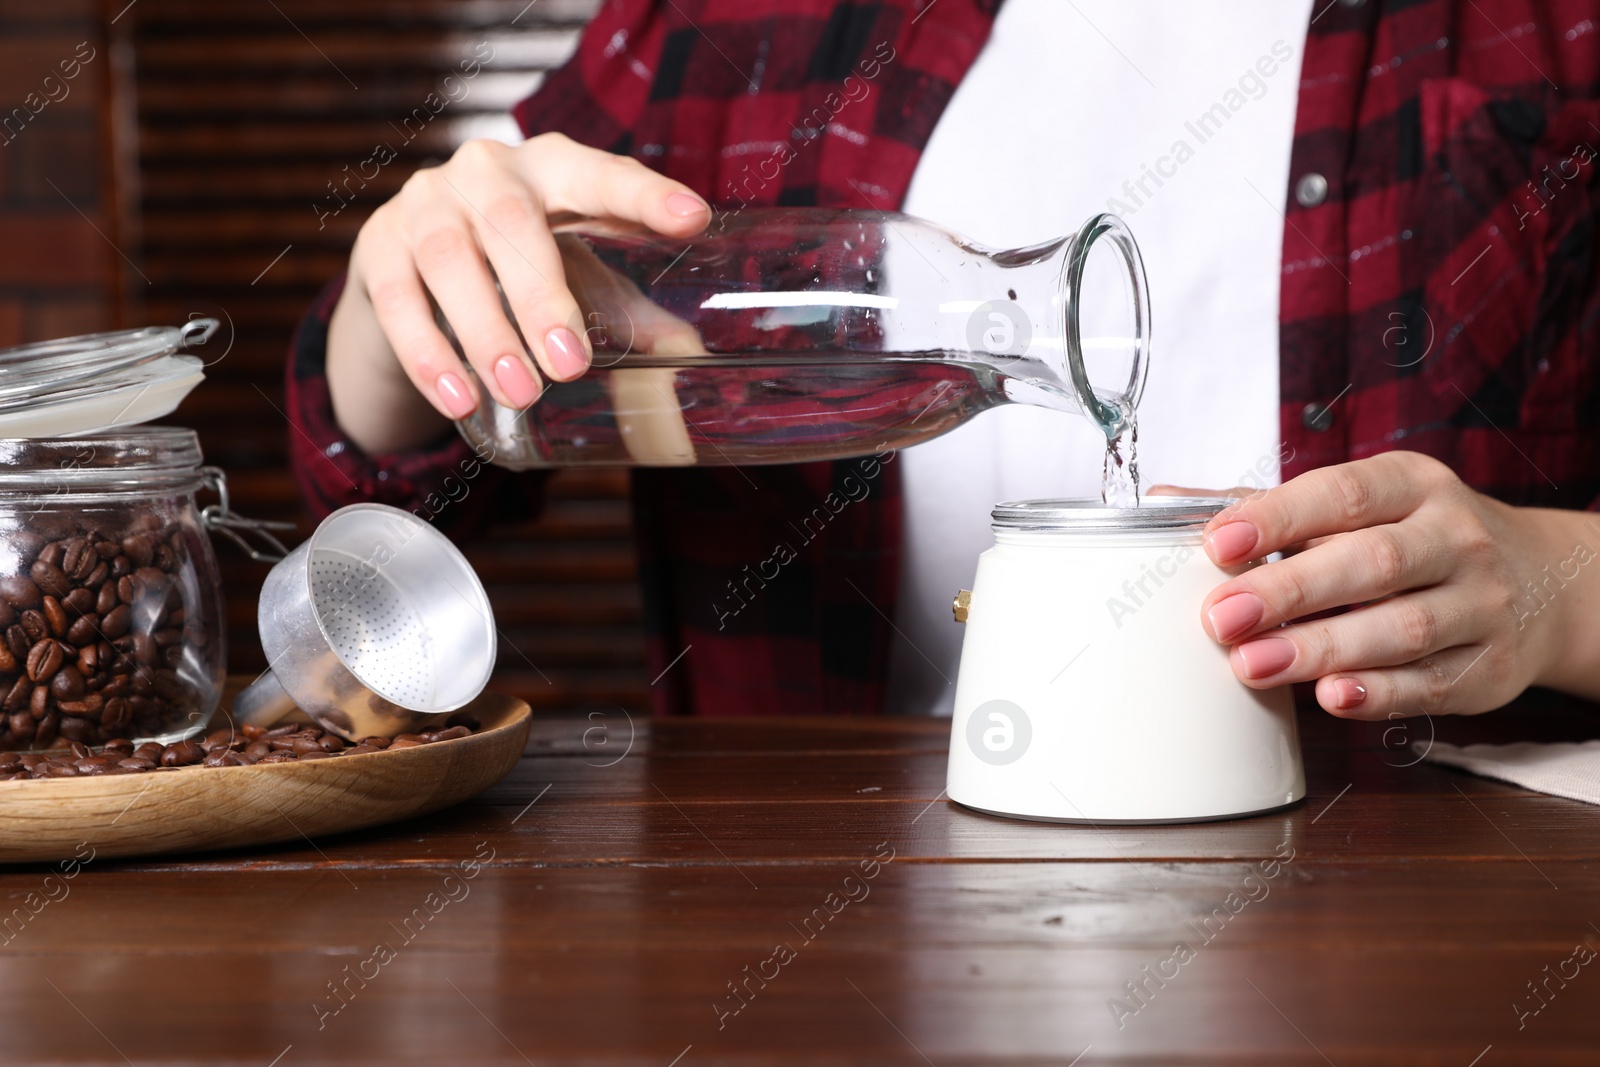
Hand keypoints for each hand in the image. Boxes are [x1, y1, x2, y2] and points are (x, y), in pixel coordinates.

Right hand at [326, 134, 710, 454]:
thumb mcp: (578, 277)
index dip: (644, 195)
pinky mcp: (377, 246)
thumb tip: (686, 353)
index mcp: (552, 167)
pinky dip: (428, 356)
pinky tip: (458, 400)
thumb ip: (628, 312)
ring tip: (520, 393)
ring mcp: (424, 203)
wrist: (416, 265)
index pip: (600, 174)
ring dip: (485, 334)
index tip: (691, 219)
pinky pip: (396, 301)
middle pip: (510, 222)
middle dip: (541, 297)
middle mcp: (485, 171)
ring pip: (449, 262)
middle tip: (570, 367)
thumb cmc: (519, 264)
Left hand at [1166, 452, 1599, 718]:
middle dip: (1289, 591)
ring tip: (1253, 664)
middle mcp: (1454, 537)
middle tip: (1221, 618)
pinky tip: (1331, 698)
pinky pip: (1431, 683)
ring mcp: (1479, 603)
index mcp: (1412, 486)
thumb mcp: (1358, 506)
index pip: (1342, 494)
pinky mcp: (1488, 667)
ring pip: (1400, 627)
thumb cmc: (1415, 539)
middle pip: (1370, 562)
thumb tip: (1166, 504)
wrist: (1540, 583)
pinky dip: (1380, 693)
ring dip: (1321, 649)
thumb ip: (1266, 508)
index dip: (1278, 518)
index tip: (1218, 543)